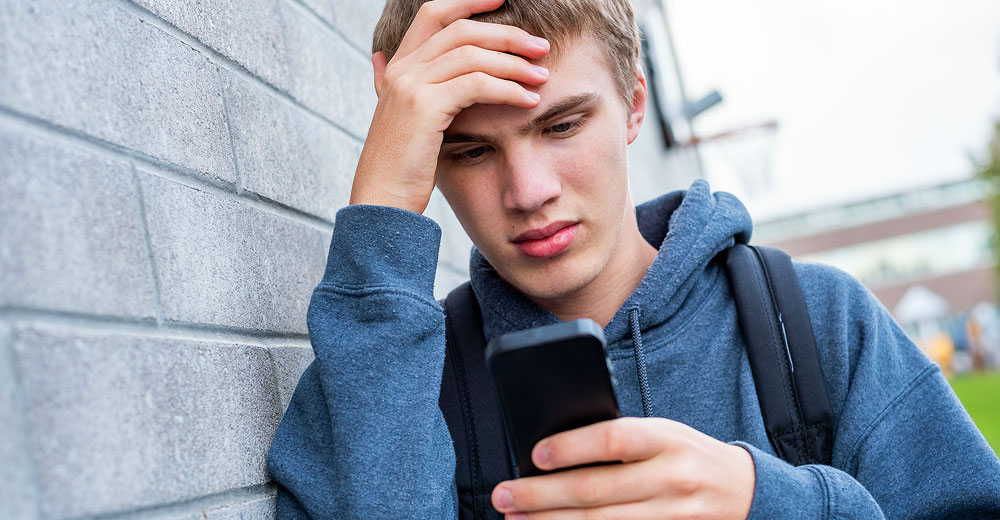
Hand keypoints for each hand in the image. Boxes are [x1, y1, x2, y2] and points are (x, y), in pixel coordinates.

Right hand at [349, 0, 549, 213]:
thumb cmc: (400, 167)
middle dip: (506, 34)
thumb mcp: (398, 118)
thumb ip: (393, 87)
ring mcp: (410, 85)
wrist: (383, 200)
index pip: (435, 13)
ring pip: (472, 54)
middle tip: (540, 47)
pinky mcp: (424, 107)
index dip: (469, 1)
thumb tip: (382, 60)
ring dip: (514, 63)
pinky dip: (508, 89)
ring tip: (541, 76)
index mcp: (397, 66)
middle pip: (462, 29)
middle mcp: (401, 69)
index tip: (503, 1)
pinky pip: (477, 84)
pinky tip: (528, 100)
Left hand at [491, 417, 755, 518]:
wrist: (745, 490)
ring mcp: (672, 515)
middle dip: (541, 495)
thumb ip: (619, 439)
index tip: (535, 454)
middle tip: (503, 495)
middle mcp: (669, 477)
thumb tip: (555, 451)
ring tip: (515, 518)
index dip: (572, 446)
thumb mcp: (662, 432)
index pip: (613, 439)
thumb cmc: (687, 455)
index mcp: (665, 439)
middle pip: (596, 490)